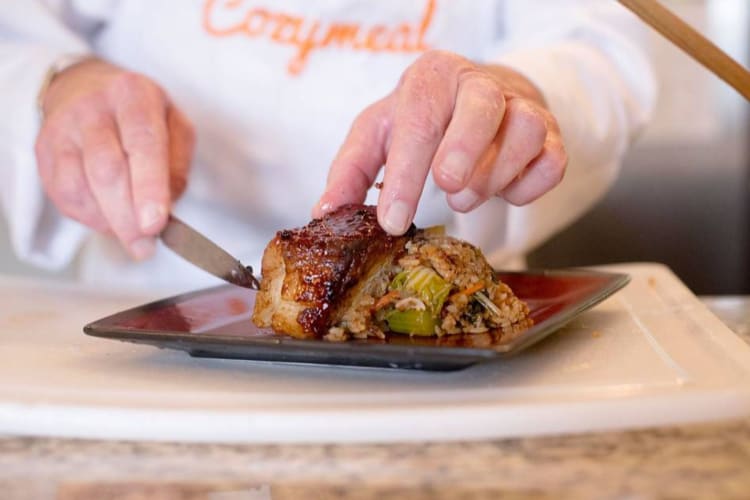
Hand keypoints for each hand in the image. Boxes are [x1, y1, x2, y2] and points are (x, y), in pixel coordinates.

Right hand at [35, 58, 194, 258]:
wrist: (87, 90)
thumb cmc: (141, 116)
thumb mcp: (175, 126)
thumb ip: (178, 164)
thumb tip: (168, 205)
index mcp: (134, 95)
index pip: (142, 143)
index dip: (149, 187)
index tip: (154, 223)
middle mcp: (94, 108)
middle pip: (106, 171)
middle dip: (127, 217)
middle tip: (144, 244)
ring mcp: (63, 129)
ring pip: (80, 187)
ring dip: (108, 222)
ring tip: (130, 233)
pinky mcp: (44, 151)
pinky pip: (63, 195)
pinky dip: (89, 217)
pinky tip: (108, 219)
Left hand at [314, 50, 566, 234]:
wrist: (479, 99)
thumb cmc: (423, 119)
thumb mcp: (379, 134)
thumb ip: (351, 171)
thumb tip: (325, 212)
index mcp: (431, 78)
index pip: (419, 120)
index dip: (406, 175)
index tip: (392, 222)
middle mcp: (479, 84)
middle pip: (480, 107)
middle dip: (463, 153)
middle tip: (446, 190)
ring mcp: (521, 108)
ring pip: (524, 133)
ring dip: (493, 177)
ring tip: (464, 196)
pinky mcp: (550, 136)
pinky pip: (551, 163)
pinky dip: (528, 187)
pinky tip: (503, 191)